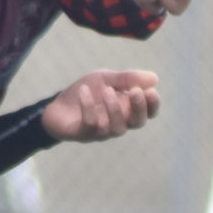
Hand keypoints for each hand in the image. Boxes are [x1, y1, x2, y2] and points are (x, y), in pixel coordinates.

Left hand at [43, 70, 159, 142]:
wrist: (57, 105)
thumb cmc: (87, 93)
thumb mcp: (106, 79)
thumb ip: (127, 78)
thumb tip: (155, 78)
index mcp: (127, 109)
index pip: (148, 112)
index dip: (153, 105)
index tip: (151, 91)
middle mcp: (118, 123)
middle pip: (137, 123)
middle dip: (139, 108)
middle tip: (136, 91)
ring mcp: (102, 131)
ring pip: (116, 128)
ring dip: (115, 109)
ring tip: (107, 90)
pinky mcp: (84, 134)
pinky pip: (91, 125)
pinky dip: (88, 107)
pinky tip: (84, 91)